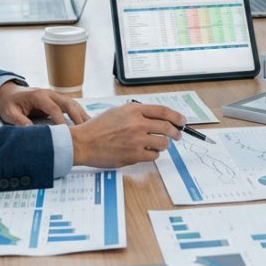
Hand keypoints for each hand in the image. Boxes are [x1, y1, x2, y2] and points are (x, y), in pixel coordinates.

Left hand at [0, 83, 88, 125]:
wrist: (9, 92)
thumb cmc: (10, 103)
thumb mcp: (10, 113)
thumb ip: (20, 121)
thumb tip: (31, 133)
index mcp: (39, 96)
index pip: (53, 108)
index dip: (61, 120)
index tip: (66, 133)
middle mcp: (50, 93)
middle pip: (68, 103)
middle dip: (77, 117)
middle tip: (85, 131)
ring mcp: (56, 96)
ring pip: (73, 104)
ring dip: (82, 115)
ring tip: (91, 128)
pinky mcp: (58, 100)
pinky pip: (72, 106)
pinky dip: (80, 114)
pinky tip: (86, 123)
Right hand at [69, 103, 185, 167]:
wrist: (83, 143)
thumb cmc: (98, 128)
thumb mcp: (118, 112)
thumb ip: (137, 113)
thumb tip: (157, 118)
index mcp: (134, 110)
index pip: (163, 111)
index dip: (176, 116)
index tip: (182, 121)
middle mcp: (137, 123)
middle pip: (167, 127)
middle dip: (176, 133)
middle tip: (177, 135)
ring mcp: (137, 140)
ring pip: (163, 143)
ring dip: (162, 145)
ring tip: (154, 145)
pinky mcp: (134, 155)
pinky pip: (154, 156)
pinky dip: (152, 155)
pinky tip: (145, 152)